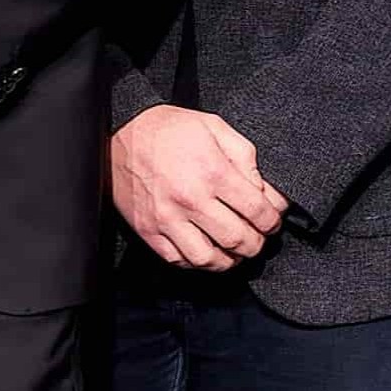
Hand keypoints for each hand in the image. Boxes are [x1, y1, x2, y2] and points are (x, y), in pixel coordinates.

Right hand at [109, 104, 283, 270]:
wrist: (118, 136)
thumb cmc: (167, 130)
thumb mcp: (213, 127)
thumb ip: (245, 157)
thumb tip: (264, 190)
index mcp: (212, 171)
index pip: (257, 210)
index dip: (272, 221)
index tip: (272, 221)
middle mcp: (190, 198)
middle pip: (238, 239)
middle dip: (257, 244)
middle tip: (258, 239)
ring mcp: (167, 218)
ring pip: (209, 258)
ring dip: (229, 260)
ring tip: (235, 252)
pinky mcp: (148, 230)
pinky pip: (178, 260)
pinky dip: (197, 263)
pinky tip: (206, 251)